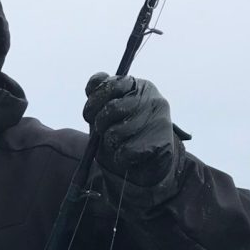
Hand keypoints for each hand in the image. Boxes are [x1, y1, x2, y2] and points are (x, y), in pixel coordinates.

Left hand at [83, 73, 179, 188]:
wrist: (147, 165)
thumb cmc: (122, 134)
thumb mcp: (107, 113)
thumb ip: (100, 96)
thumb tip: (93, 83)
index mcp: (140, 87)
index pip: (111, 84)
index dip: (94, 101)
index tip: (89, 115)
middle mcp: (153, 99)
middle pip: (112, 108)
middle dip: (100, 124)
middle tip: (103, 132)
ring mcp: (160, 120)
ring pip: (117, 132)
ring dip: (111, 143)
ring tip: (119, 145)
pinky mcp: (161, 143)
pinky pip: (126, 150)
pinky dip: (120, 158)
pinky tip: (127, 157)